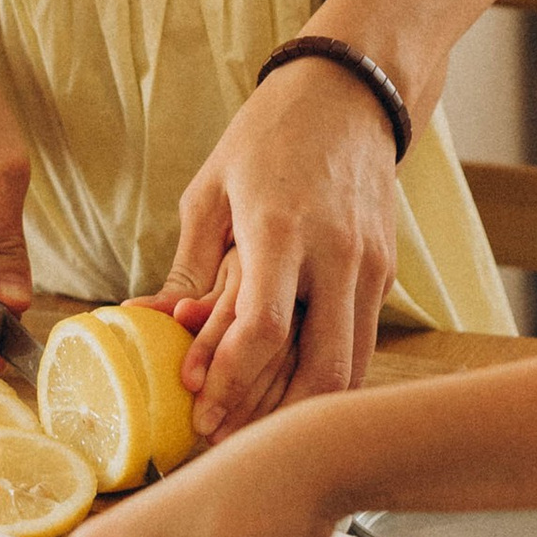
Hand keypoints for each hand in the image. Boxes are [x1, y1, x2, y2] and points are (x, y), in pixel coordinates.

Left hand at [156, 59, 399, 437]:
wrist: (351, 93)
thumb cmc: (270, 136)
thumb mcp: (213, 189)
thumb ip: (190, 266)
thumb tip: (149, 322)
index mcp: (281, 229)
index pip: (265, 328)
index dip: (232, 380)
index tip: (199, 408)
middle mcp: (335, 253)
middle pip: (321, 368)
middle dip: (274, 419)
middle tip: (228, 443)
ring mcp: (370, 266)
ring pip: (351, 368)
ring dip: (305, 409)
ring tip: (257, 432)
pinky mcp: (386, 272)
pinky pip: (362, 343)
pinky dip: (329, 377)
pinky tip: (291, 393)